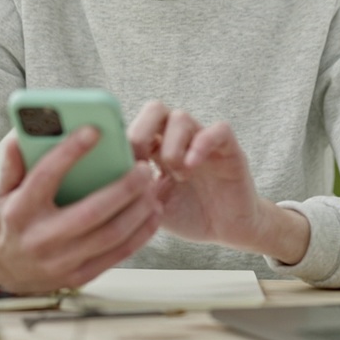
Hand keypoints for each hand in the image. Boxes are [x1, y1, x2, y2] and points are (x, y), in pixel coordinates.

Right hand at [0, 129, 161, 293]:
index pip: (45, 177)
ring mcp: (61, 261)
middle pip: (90, 212)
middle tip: (143, 167)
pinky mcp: (80, 276)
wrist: (10, 271)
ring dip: (138, 210)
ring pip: (110, 235)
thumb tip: (23, 131)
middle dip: (123, 188)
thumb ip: (15, 161)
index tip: (94, 130)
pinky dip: (141, 232)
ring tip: (153, 187)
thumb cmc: (16, 220)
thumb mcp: (6, 190)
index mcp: (20, 210)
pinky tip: (154, 212)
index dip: (69, 152)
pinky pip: (118, 254)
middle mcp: (40, 238)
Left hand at [127, 101, 309, 263]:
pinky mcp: (229, 149)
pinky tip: (192, 166)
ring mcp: (204, 142)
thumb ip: (134, 192)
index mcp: (156, 149)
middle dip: (142, 132)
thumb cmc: (189, 216)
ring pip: (181, 117)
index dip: (124, 142)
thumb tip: (110, 181)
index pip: (135, 125)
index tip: (124, 169)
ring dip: (172, 147)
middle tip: (144, 162)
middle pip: (155, 109)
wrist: (227, 231)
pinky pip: (218, 130)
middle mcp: (179, 139)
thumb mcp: (152, 207)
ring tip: (177, 175)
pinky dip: (201, 145)